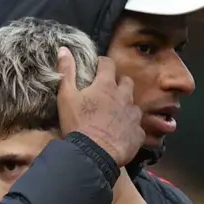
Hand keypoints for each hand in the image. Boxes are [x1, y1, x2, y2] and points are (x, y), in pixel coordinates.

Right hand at [56, 49, 144, 165]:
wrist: (94, 154)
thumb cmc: (78, 124)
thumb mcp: (66, 96)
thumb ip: (66, 72)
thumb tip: (64, 49)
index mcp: (106, 86)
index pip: (108, 64)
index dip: (102, 64)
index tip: (97, 68)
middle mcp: (124, 97)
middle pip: (126, 81)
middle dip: (119, 83)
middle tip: (108, 91)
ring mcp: (134, 115)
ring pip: (134, 104)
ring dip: (126, 105)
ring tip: (115, 114)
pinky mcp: (138, 133)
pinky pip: (137, 126)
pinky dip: (130, 127)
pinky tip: (121, 133)